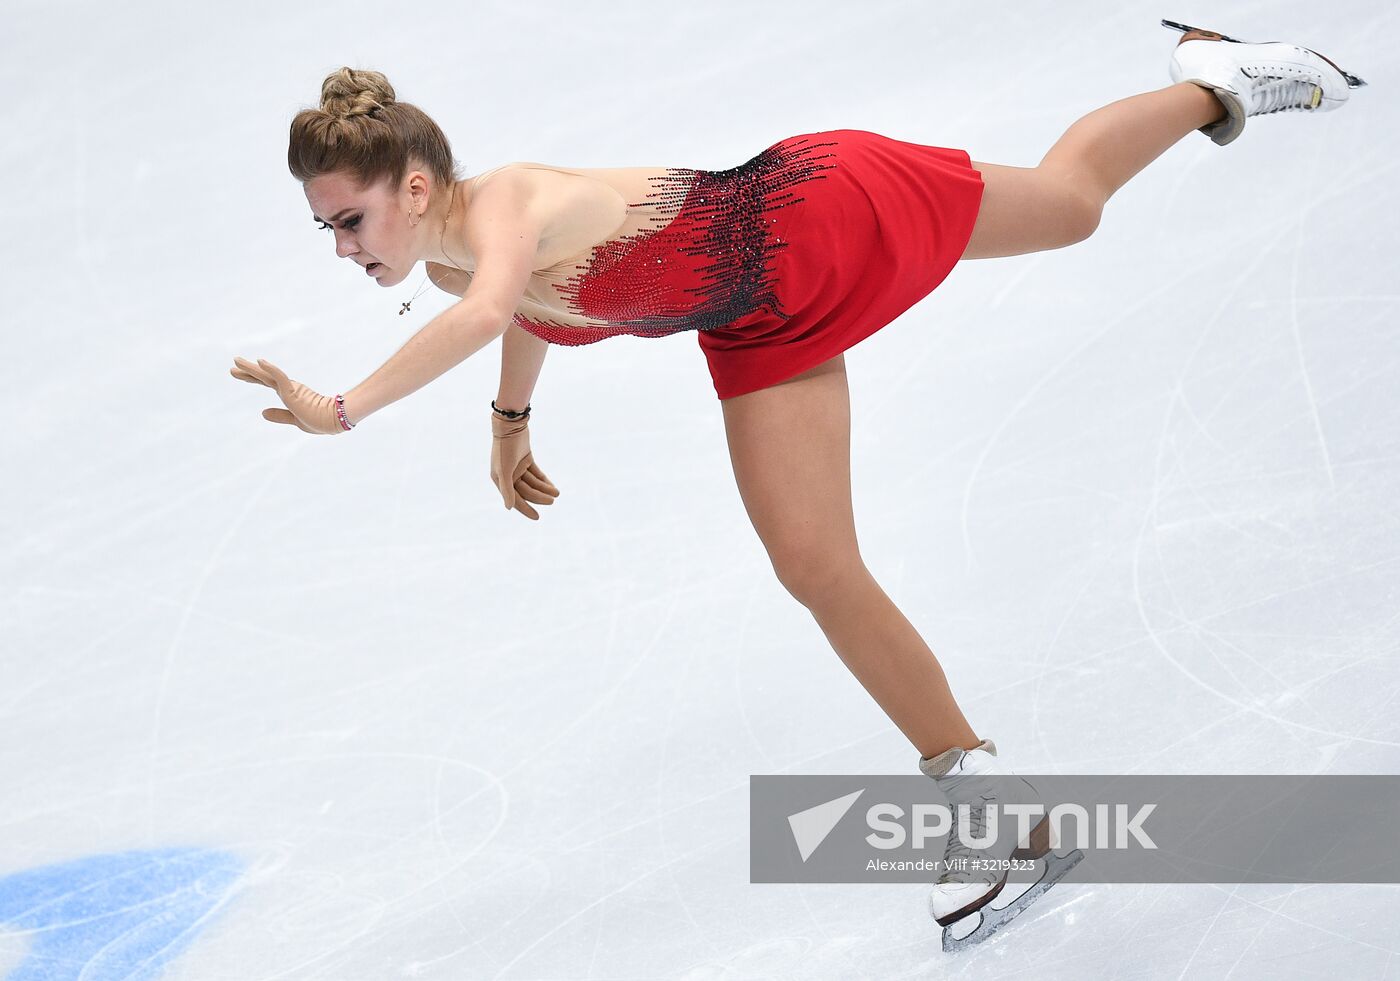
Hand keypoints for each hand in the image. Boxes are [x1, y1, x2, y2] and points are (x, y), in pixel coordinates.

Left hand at [230, 357, 344, 434]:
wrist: (334, 422)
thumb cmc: (319, 421)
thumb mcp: (295, 419)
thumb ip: (279, 415)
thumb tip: (262, 413)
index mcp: (289, 394)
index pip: (267, 382)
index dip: (252, 377)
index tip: (239, 373)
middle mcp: (288, 388)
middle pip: (263, 377)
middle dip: (247, 371)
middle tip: (232, 365)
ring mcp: (290, 389)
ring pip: (267, 376)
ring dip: (251, 368)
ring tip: (236, 360)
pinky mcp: (294, 391)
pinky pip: (279, 377)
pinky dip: (270, 369)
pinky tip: (260, 361)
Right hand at [491, 411, 559, 519]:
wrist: (510, 426)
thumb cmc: (505, 448)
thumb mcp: (504, 470)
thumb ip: (507, 489)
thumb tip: (509, 508)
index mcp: (500, 481)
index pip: (515, 499)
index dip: (526, 509)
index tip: (537, 517)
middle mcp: (508, 476)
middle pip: (527, 491)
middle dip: (539, 497)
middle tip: (553, 501)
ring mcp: (518, 468)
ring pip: (533, 483)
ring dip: (544, 489)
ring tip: (557, 493)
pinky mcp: (526, 460)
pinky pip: (537, 474)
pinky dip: (544, 480)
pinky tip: (552, 486)